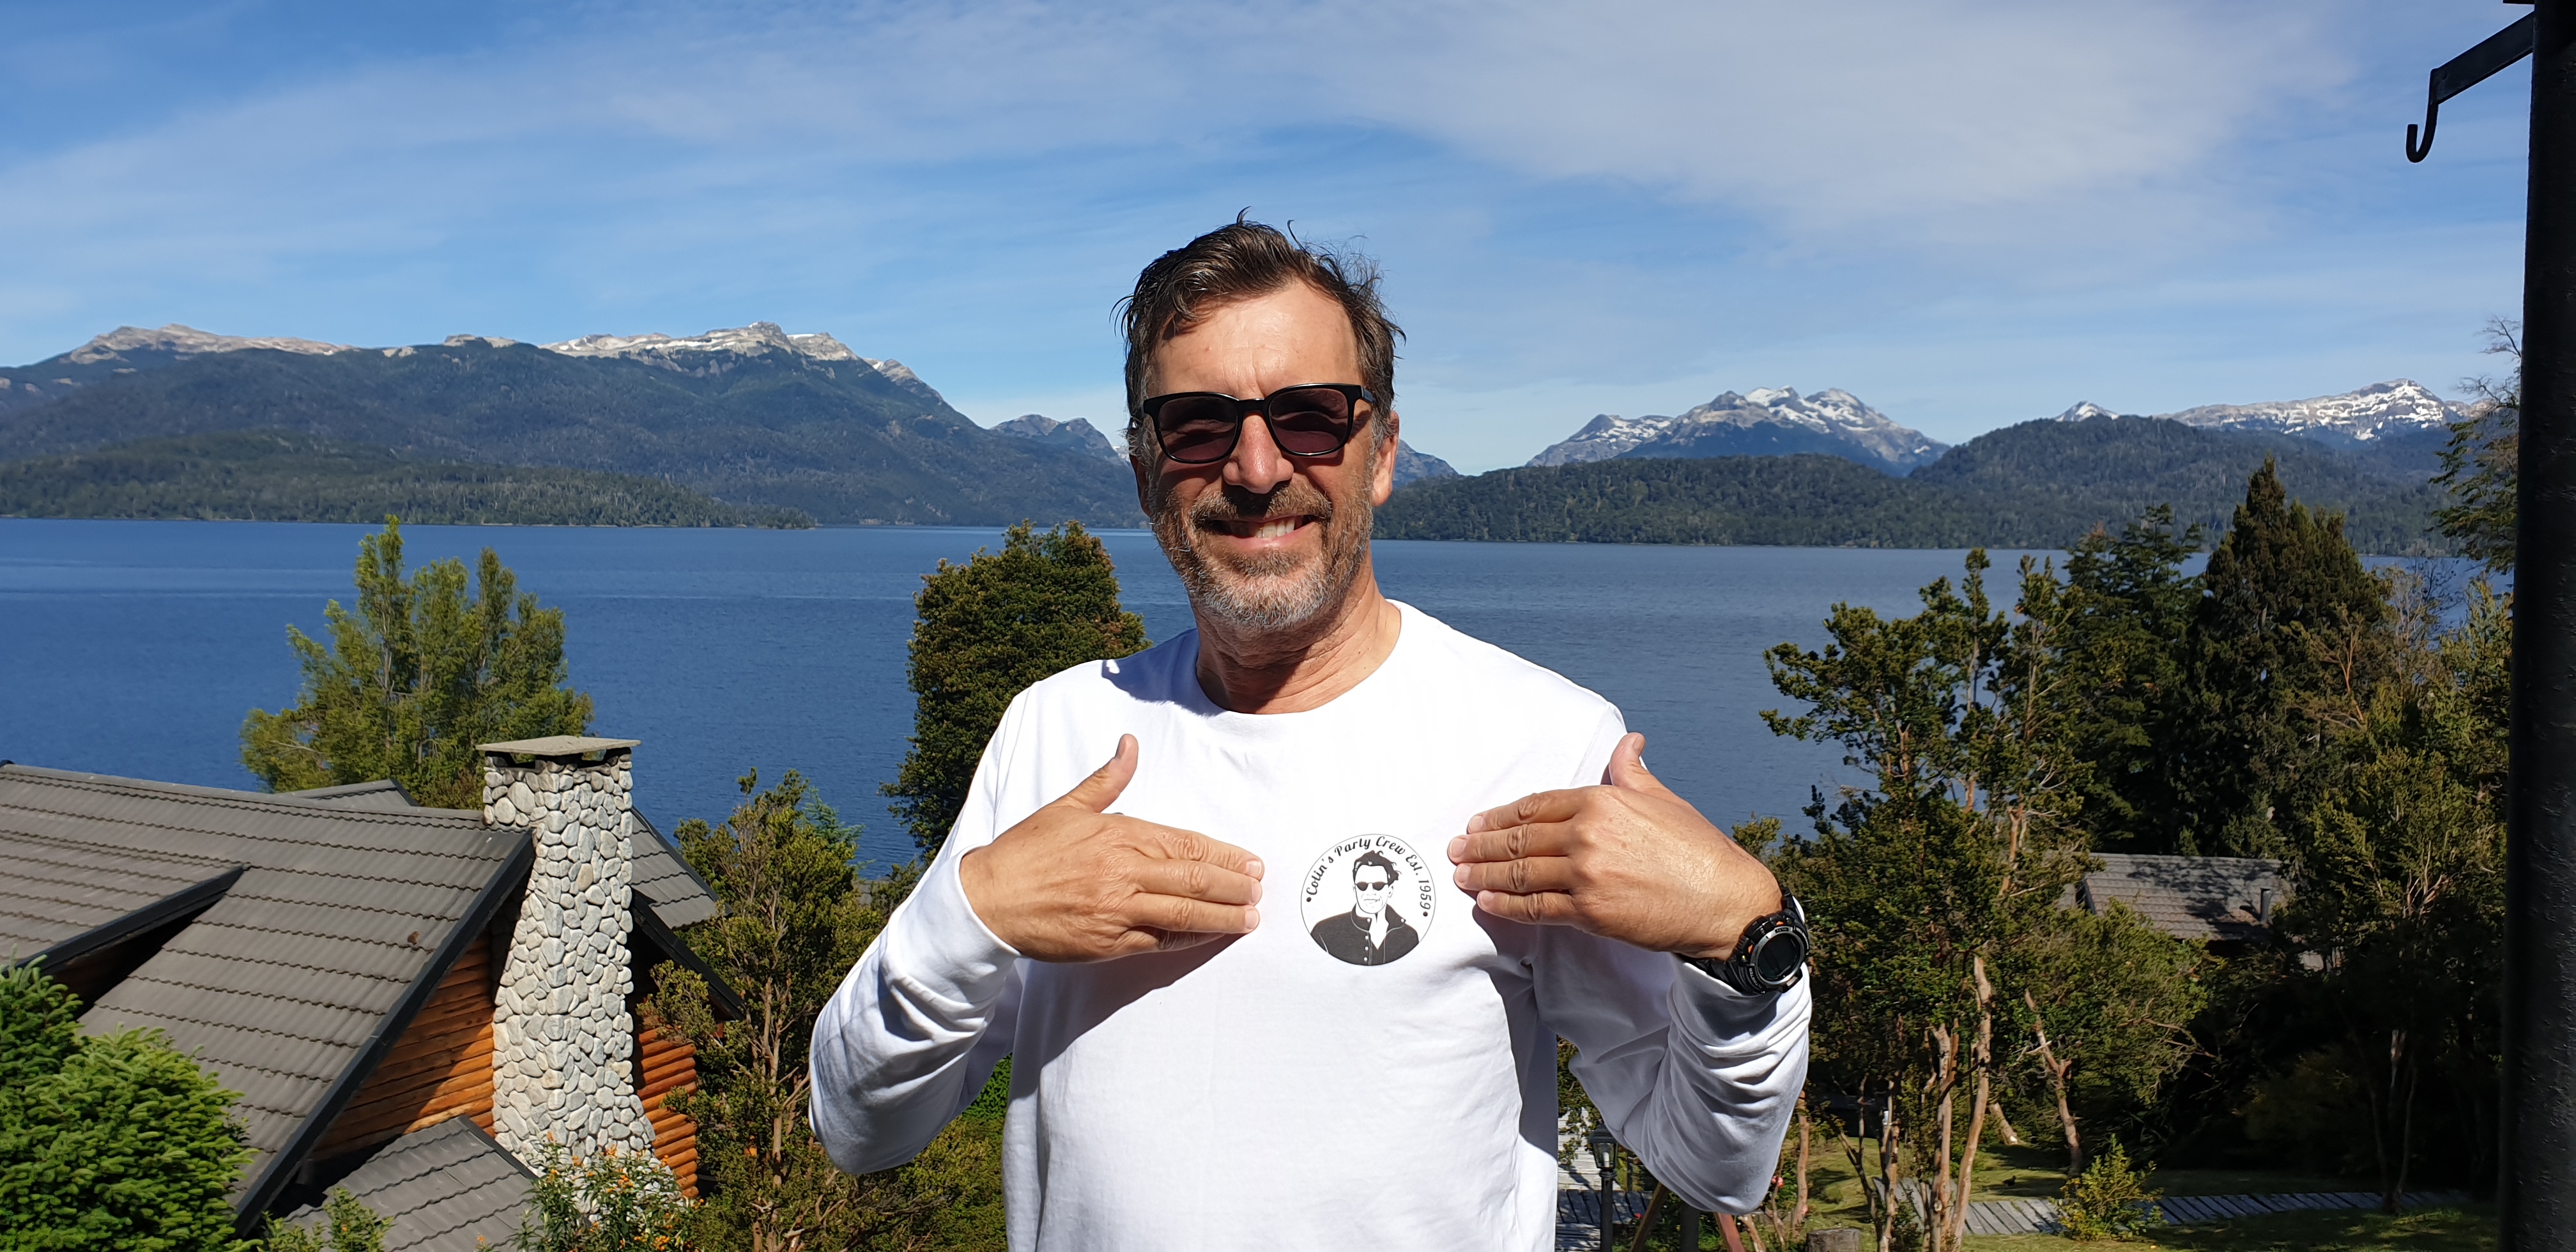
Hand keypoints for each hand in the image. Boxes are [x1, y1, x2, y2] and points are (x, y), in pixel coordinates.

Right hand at [958, 734, 1263, 960]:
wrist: (989, 901)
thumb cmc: (1026, 852)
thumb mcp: (1067, 807)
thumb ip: (1106, 780)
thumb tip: (1129, 745)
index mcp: (1117, 834)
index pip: (1184, 845)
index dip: (1223, 854)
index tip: (1249, 861)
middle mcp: (1123, 872)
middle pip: (1193, 879)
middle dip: (1233, 885)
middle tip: (1258, 888)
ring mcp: (1117, 910)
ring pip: (1183, 914)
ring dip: (1222, 916)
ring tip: (1250, 917)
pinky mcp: (1108, 943)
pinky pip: (1158, 943)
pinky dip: (1187, 940)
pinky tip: (1208, 937)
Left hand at [1448, 733, 1780, 957]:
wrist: (1726, 902)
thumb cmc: (1700, 851)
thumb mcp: (1665, 800)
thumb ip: (1634, 773)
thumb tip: (1629, 742)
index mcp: (1604, 801)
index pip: (1537, 806)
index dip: (1502, 815)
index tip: (1479, 821)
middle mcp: (1589, 833)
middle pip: (1520, 839)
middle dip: (1481, 844)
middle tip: (1456, 848)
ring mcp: (1587, 873)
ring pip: (1521, 873)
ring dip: (1484, 874)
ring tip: (1461, 874)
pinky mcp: (1590, 911)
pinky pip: (1536, 908)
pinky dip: (1506, 905)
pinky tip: (1487, 902)